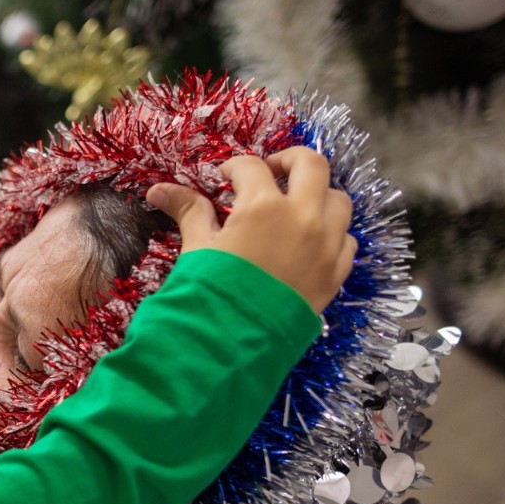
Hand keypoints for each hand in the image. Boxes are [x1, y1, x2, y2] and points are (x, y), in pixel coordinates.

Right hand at [148, 147, 355, 311]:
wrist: (234, 343)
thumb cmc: (210, 293)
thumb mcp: (197, 248)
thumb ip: (188, 212)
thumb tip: (158, 190)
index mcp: (264, 206)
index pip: (251, 167)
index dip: (234, 168)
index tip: (225, 178)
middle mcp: (303, 216)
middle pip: (312, 164)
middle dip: (289, 161)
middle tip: (270, 173)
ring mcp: (326, 243)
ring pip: (338, 199)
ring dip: (318, 195)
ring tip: (295, 207)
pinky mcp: (336, 271)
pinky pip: (346, 239)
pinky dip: (332, 232)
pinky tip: (311, 241)